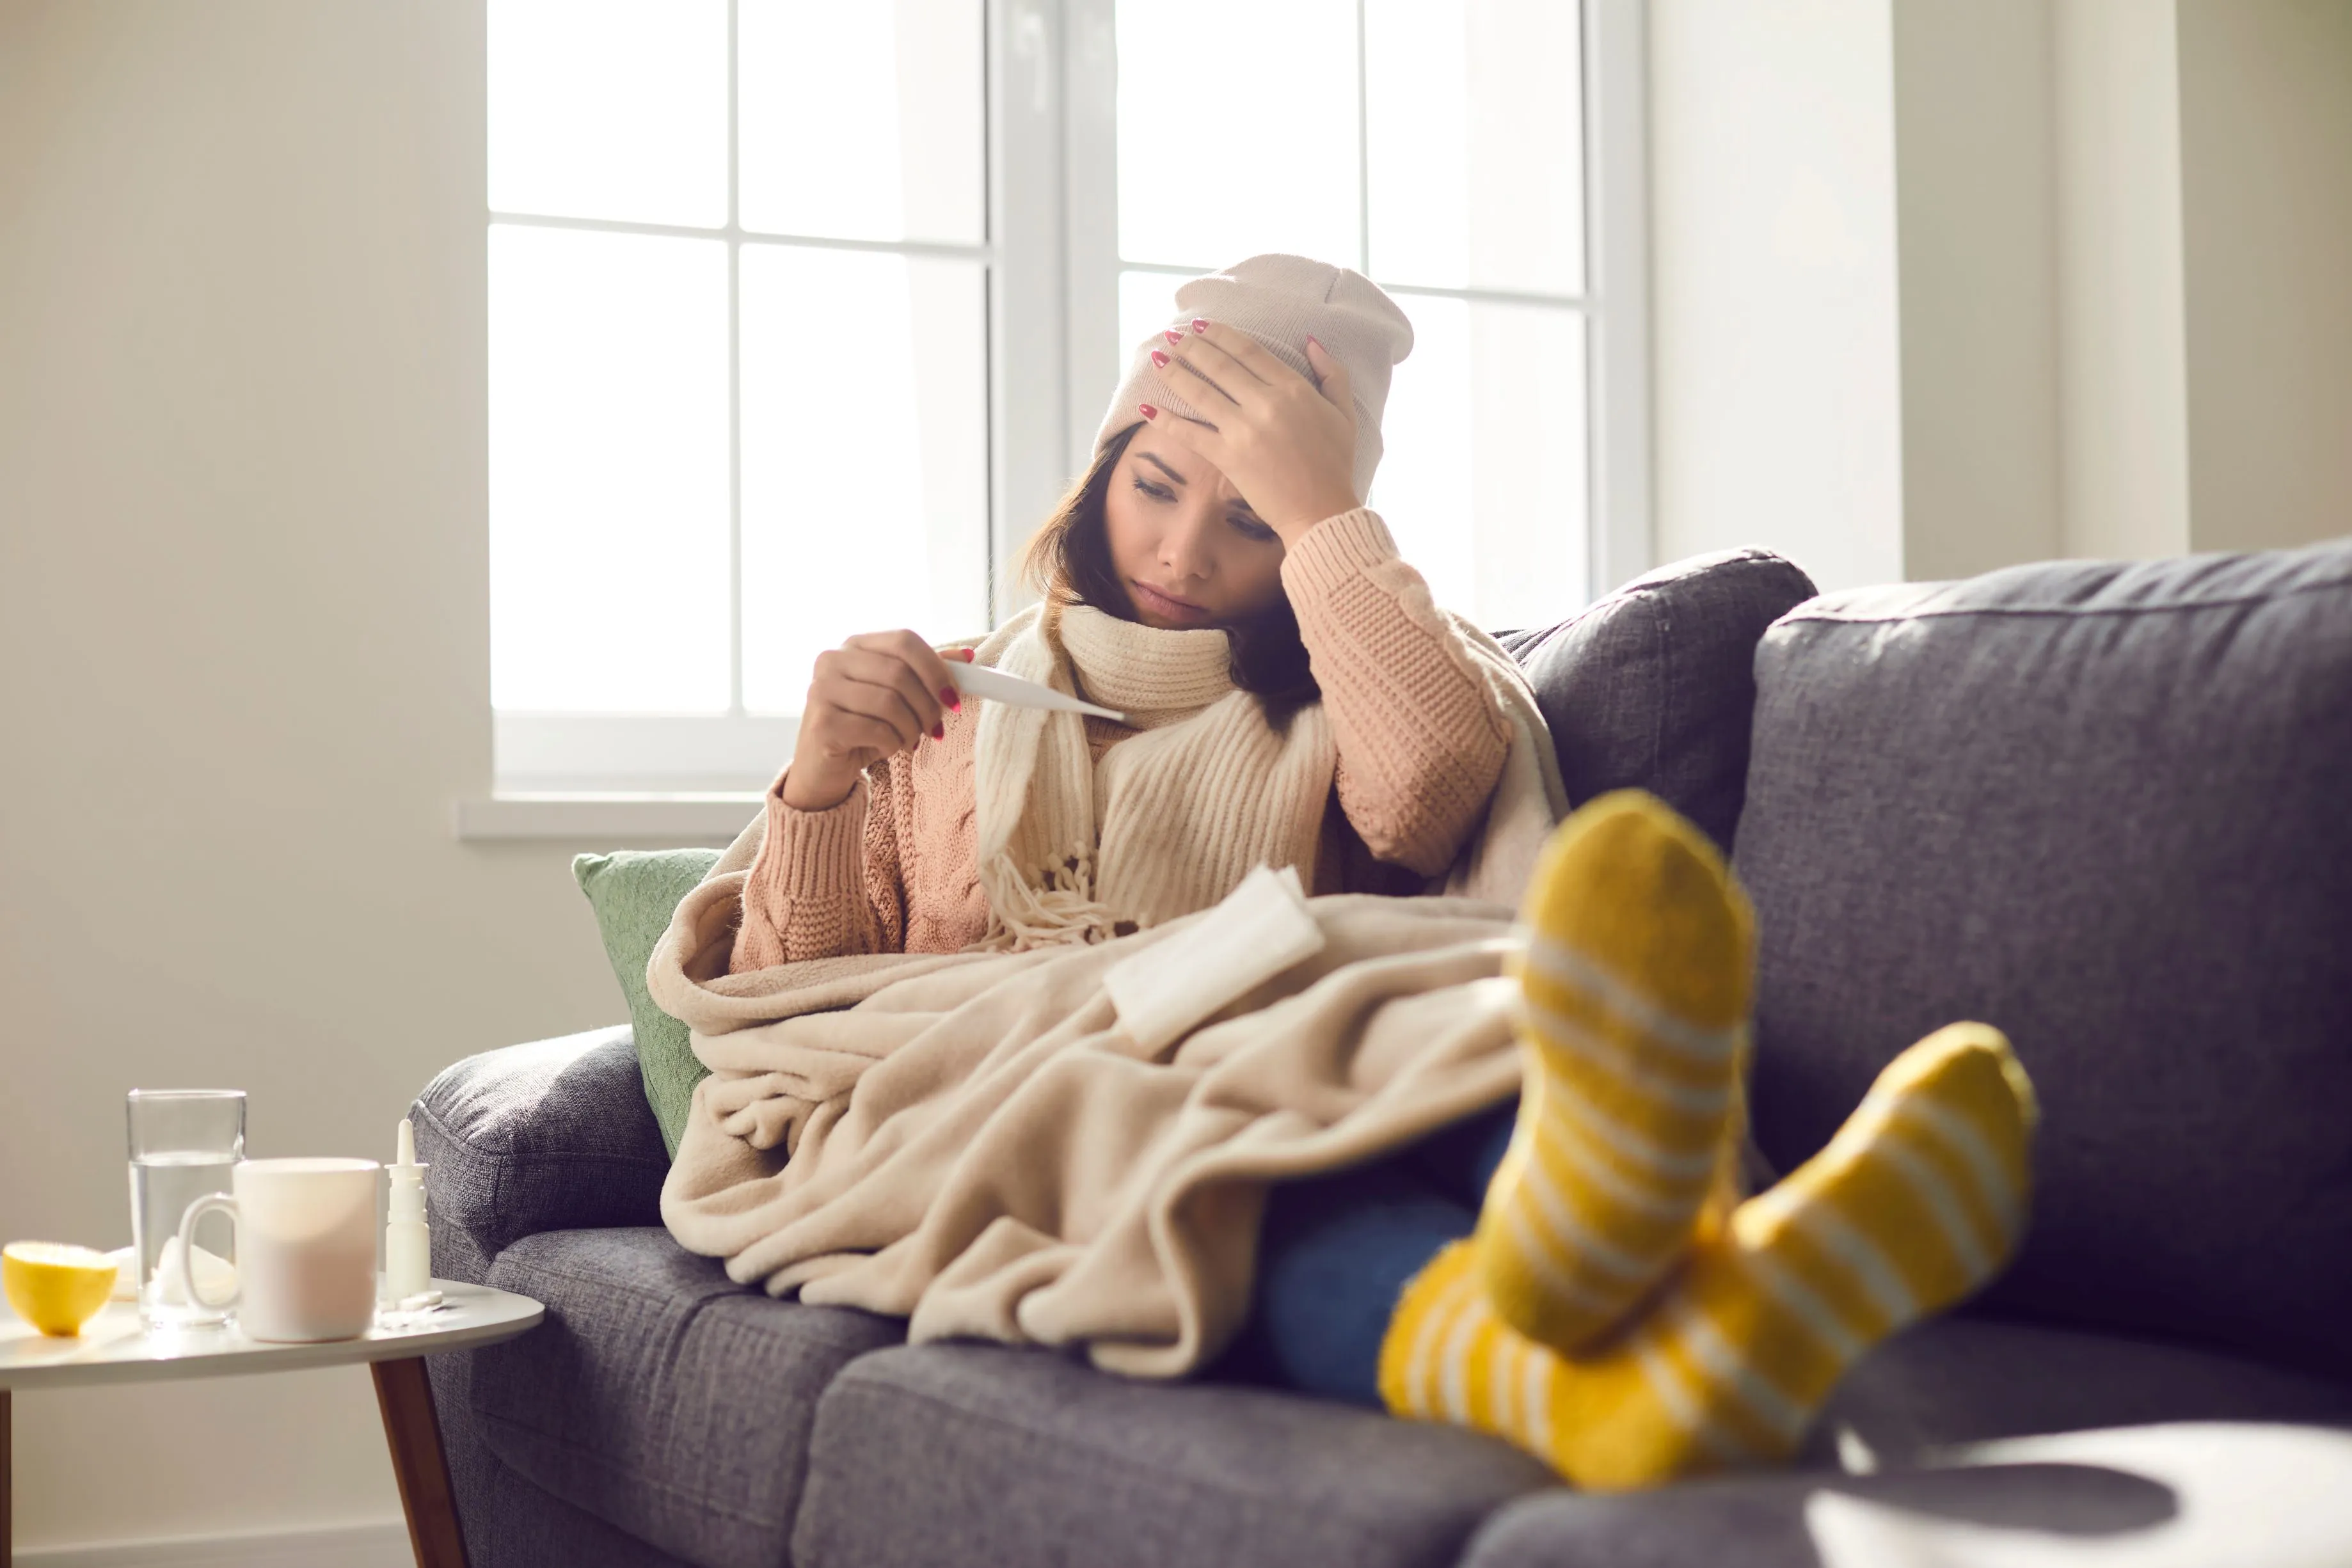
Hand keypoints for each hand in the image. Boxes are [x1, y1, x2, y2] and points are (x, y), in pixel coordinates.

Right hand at [781, 631, 967, 810]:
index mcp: (854, 645)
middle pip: (899, 673)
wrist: (824, 767)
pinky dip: (892, 744)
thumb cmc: (863, 727)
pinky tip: (886, 749)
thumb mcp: (897, 696)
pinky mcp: (822, 723)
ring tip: (909, 740)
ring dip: (911, 728)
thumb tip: (965, 656)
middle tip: (935, 728)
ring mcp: (822, 690)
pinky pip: (876, 730)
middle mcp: (832, 661)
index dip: (936, 668)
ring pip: (890, 703)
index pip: (904, 641)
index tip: (953, 697)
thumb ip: (925, 673)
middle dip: (927, 706)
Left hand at [1141, 320, 1361, 544]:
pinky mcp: (1228, 458)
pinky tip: (1147, 407)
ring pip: (1200, 393)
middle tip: (1174, 336)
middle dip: (1192, 347)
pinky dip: (1166, 419)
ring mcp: (1244, 430)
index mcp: (1293, 389)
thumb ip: (1332, 373)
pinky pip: (1190, 433)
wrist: (1322, 512)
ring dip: (1174, 373)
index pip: (1249, 351)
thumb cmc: (1336, 465)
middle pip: (1219, 366)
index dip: (1221, 335)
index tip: (1202, 326)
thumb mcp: (1345, 413)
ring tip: (1158, 360)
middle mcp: (1265, 404)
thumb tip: (1310, 341)